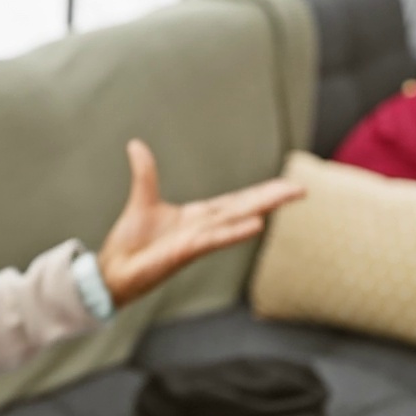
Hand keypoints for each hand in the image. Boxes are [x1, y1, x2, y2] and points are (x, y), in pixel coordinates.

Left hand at [97, 140, 305, 307]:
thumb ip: (145, 174)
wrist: (114, 270)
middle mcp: (203, 228)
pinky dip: (234, 232)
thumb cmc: (132, 243)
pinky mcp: (184, 252)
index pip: (236, 201)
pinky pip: (213, 239)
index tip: (287, 182)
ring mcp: (196, 240)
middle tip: (302, 188)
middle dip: (272, 197)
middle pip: (243, 208)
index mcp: (198, 216)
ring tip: (287, 196)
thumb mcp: (142, 200)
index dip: (261, 191)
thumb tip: (136, 144)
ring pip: (234, 220)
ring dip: (260, 208)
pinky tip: (257, 225)